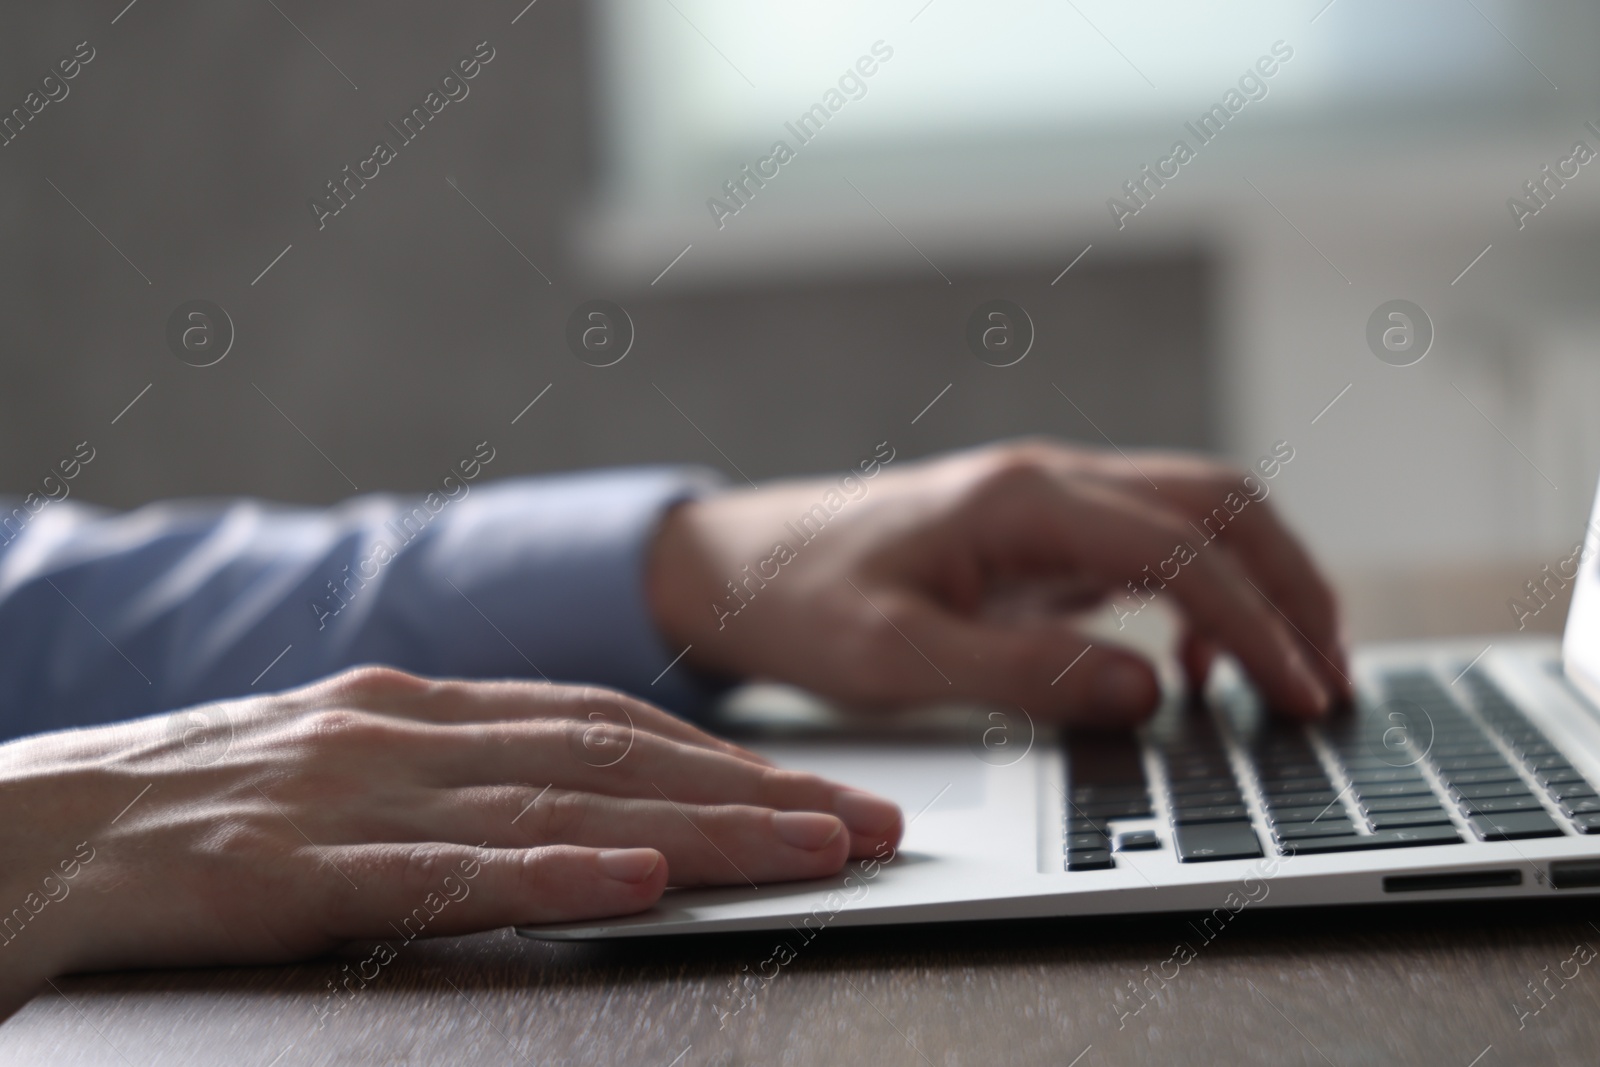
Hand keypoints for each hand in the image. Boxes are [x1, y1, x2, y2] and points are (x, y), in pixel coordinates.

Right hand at [0, 667, 901, 1005]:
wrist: (22, 827)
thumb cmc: (193, 808)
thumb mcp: (341, 771)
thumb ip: (453, 780)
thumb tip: (580, 805)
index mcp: (421, 707)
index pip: (608, 722)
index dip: (727, 752)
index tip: (822, 788)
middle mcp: (405, 731)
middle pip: (617, 752)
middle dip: (757, 787)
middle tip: (871, 820)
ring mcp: (352, 793)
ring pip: (560, 802)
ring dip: (701, 825)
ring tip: (810, 850)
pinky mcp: (293, 869)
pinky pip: (443, 872)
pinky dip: (552, 869)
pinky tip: (638, 877)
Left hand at [648, 439, 1346, 724]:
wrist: (740, 565)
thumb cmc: (804, 603)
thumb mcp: (896, 658)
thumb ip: (1024, 676)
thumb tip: (1150, 693)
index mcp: (1021, 500)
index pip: (1182, 547)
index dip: (1260, 620)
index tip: (1304, 693)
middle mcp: (1050, 483)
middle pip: (1219, 504)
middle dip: (1293, 584)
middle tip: (1332, 679)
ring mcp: (1051, 504)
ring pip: (1198, 516)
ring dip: (1261, 582)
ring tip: (1293, 675)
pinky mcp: (1043, 536)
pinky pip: (1153, 549)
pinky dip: (1205, 599)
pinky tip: (1197, 668)